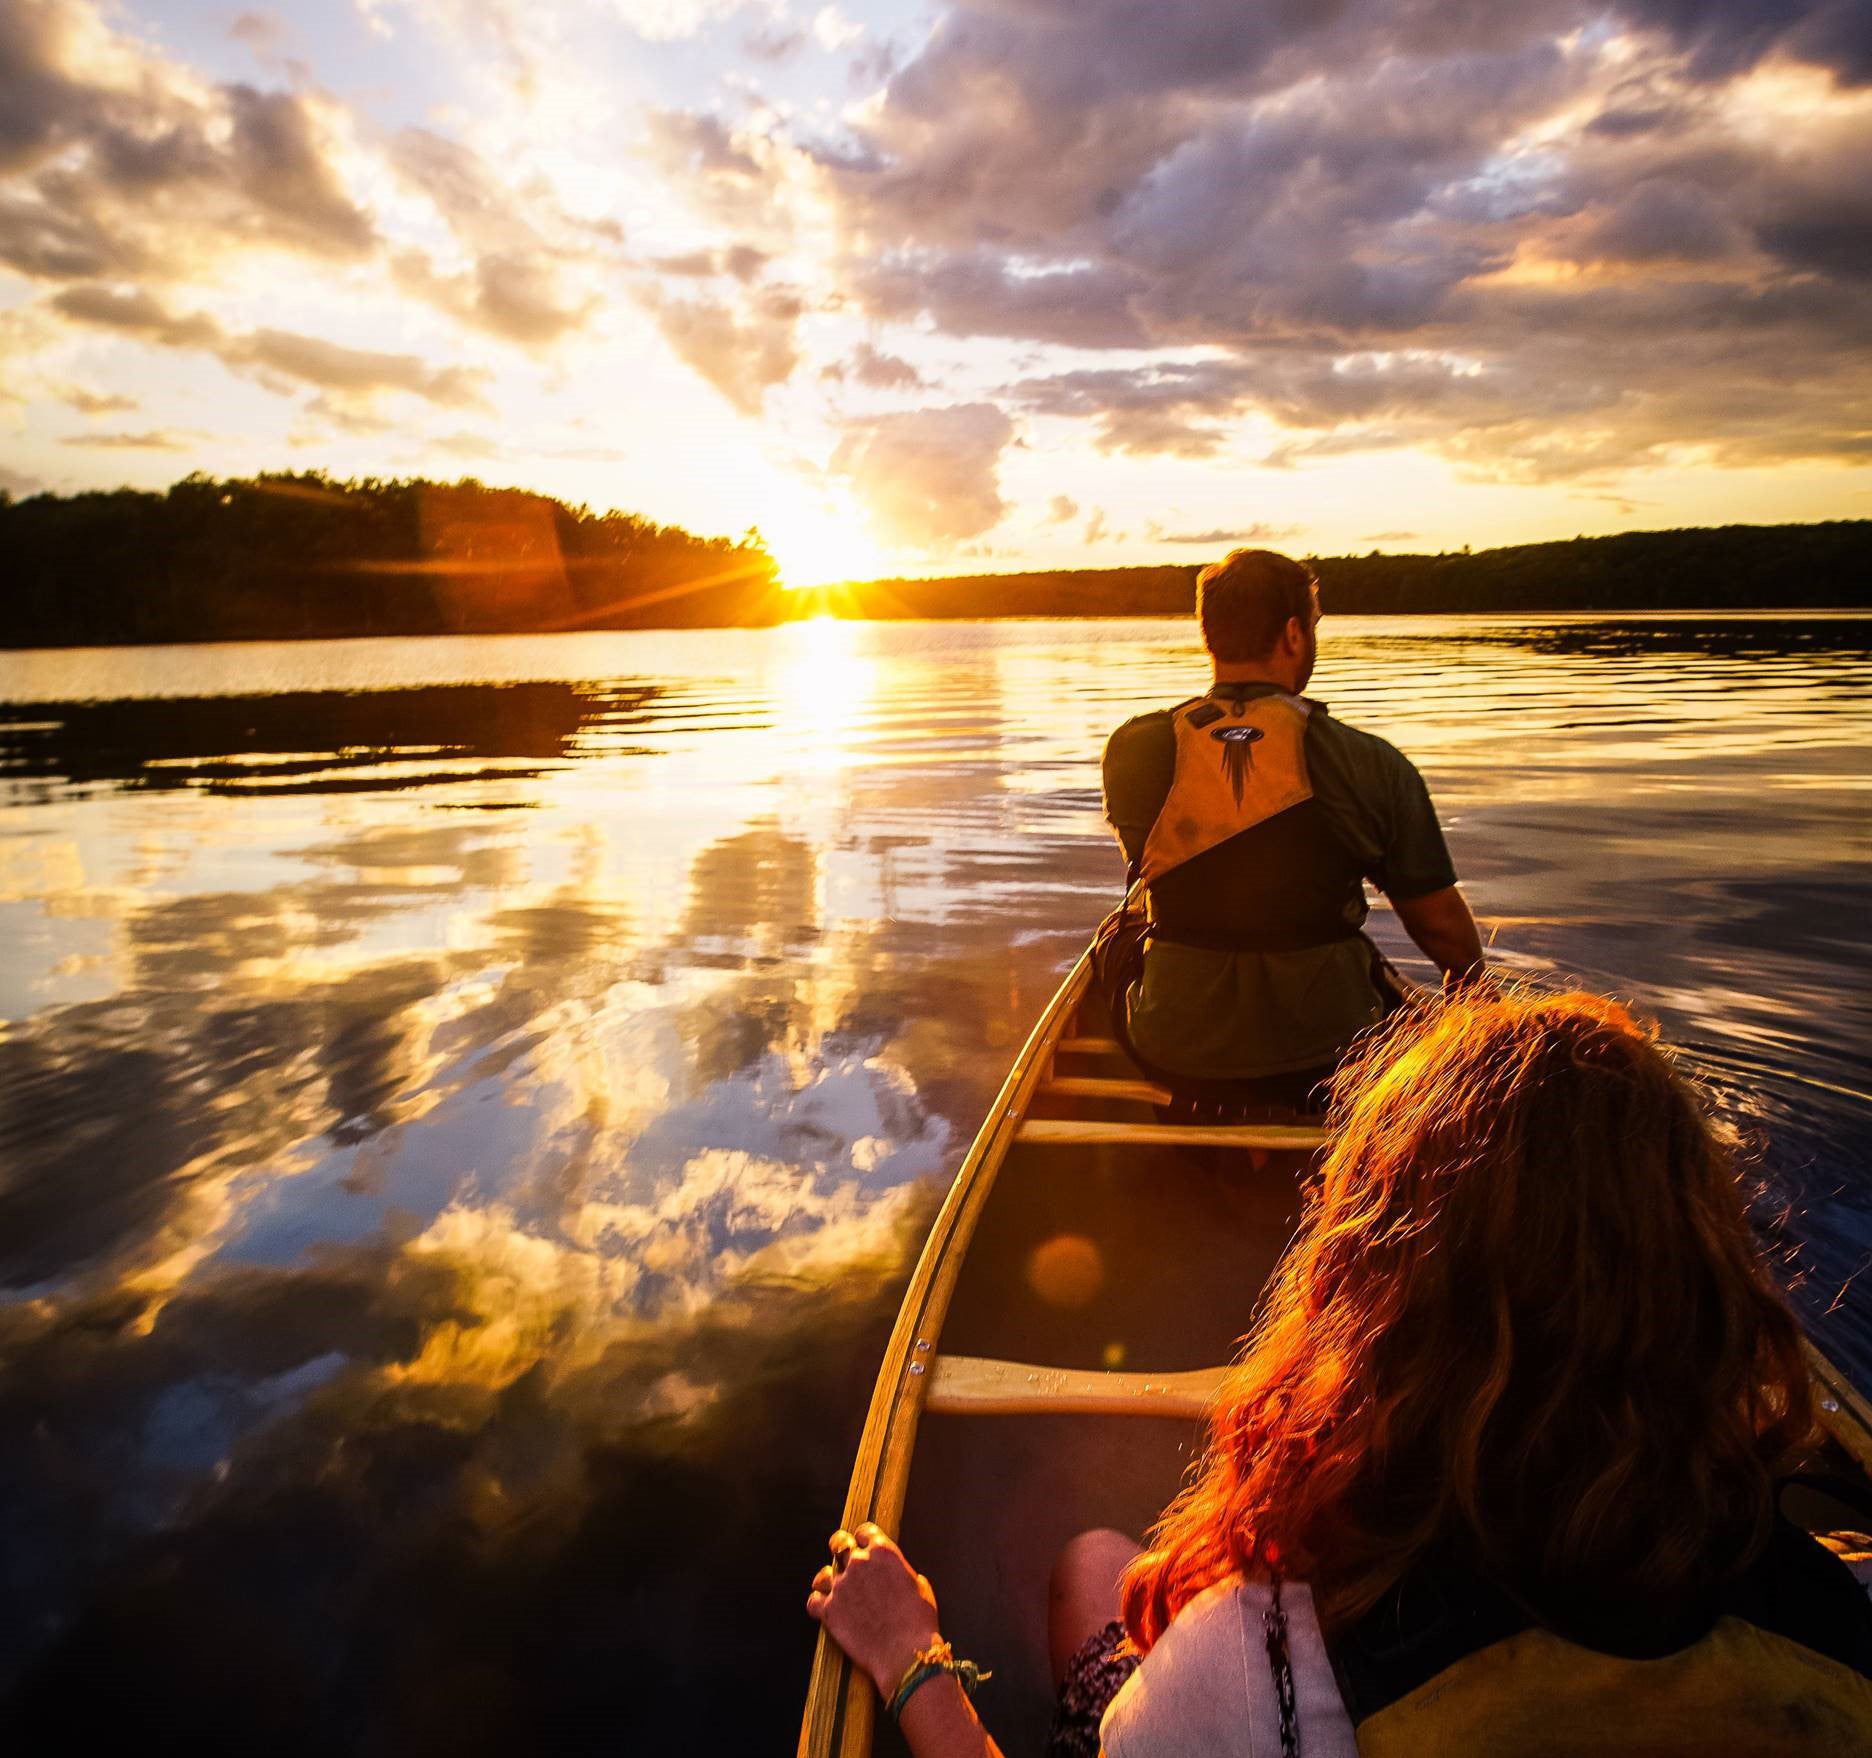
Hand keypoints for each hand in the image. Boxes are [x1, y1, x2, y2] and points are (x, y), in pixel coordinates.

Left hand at [807, 1522, 942, 1697]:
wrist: (906, 1654)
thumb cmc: (919, 1622)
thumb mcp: (919, 1586)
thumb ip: (901, 1572)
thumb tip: (896, 1574)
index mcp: (883, 1552)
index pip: (864, 1531)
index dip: (863, 1539)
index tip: (863, 1546)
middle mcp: (859, 1563)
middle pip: (839, 1543)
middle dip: (839, 1547)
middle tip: (839, 1555)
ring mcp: (841, 1586)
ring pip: (822, 1574)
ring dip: (827, 1580)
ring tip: (832, 1588)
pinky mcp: (829, 1611)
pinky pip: (813, 1601)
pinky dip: (818, 1604)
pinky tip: (824, 1609)